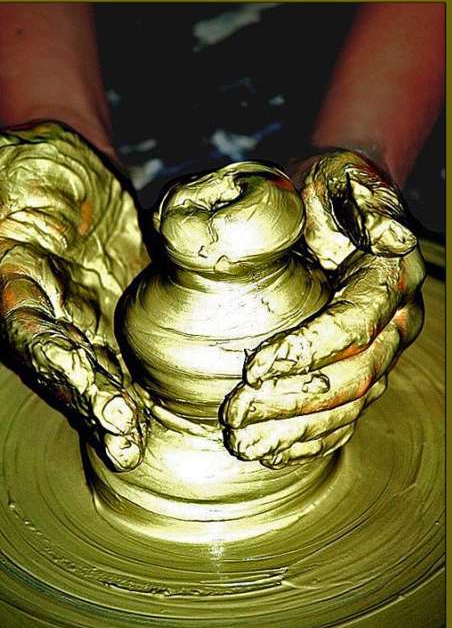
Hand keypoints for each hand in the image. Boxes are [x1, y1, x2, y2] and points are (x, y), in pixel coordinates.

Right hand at [0, 121, 149, 470]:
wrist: (83, 175)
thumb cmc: (34, 167)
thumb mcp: (5, 172)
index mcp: (9, 287)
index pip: (27, 332)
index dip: (52, 360)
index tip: (83, 384)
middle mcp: (42, 319)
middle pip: (62, 370)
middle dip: (90, 402)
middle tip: (122, 437)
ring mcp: (81, 326)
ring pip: (95, 376)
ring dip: (114, 413)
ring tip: (134, 446)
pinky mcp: (116, 325)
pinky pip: (126, 362)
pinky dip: (141, 390)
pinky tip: (159, 418)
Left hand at [221, 150, 424, 467]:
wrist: (326, 206)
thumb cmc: (326, 189)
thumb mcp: (342, 175)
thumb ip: (367, 199)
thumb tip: (392, 238)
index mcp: (387, 281)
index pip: (354, 326)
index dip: (309, 350)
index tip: (254, 366)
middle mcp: (390, 325)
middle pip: (349, 378)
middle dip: (290, 401)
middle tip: (235, 416)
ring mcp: (376, 354)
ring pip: (345, 407)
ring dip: (294, 431)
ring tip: (244, 447)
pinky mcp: (355, 371)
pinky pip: (342, 417)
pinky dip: (309, 440)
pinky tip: (273, 452)